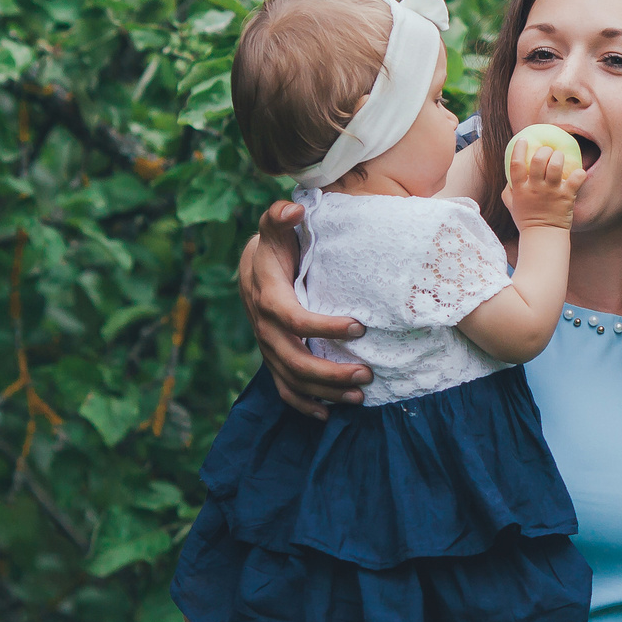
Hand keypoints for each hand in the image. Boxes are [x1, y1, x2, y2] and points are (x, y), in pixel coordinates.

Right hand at [236, 197, 372, 416]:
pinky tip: (327, 415)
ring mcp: (267, 347)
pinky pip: (283, 388)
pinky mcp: (273, 358)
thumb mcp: (274, 229)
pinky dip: (302, 405)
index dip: (325, 326)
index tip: (360, 326)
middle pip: (295, 359)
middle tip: (367, 373)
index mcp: (268, 298)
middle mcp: (265, 328)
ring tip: (360, 394)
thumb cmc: (274, 247)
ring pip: (292, 379)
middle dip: (330, 371)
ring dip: (325, 391)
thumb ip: (280, 216)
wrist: (253, 268)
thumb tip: (294, 207)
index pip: (295, 319)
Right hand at [500, 143, 585, 230]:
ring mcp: (552, 192)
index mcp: (520, 189)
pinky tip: (579, 173)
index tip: (523, 140)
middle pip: (539, 160)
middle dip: (544, 150)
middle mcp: (536, 188)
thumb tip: (508, 177)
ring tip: (560, 157)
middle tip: (548, 151)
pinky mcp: (567, 197)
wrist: (543, 237)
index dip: (519, 149)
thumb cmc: (527, 220)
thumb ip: (508, 190)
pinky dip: (579, 173)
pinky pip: (576, 179)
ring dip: (559, 157)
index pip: (516, 164)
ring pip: (556, 166)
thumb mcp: (511, 205)